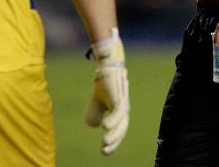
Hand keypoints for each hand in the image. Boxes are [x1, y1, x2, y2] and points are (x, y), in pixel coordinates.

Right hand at [84, 28, 128, 154]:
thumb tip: (95, 126)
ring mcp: (123, 103)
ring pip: (122, 123)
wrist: (105, 67)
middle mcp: (124, 109)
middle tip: (104, 151)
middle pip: (122, 129)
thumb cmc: (102, 84)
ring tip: (104, 142)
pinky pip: (119, 112)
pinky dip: (113, 121)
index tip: (104, 151)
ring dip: (114, 134)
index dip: (113, 142)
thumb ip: (94, 114)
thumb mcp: (96, 103)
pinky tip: (105, 127)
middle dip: (114, 141)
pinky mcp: (120, 97)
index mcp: (119, 113)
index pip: (118, 131)